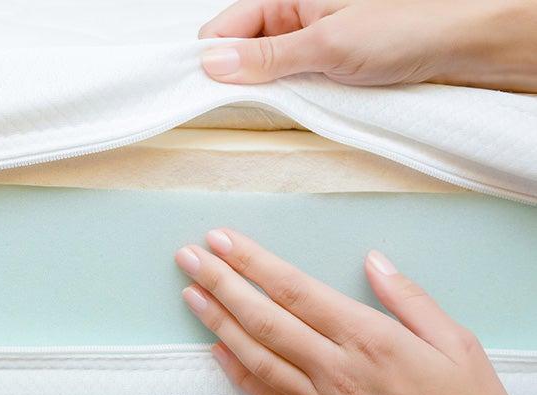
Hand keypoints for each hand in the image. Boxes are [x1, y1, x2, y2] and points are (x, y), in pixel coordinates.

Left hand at [175, 229, 536, 394]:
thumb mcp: (458, 344)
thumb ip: (409, 299)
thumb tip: (375, 263)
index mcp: (369, 339)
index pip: (294, 289)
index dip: (252, 262)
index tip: (223, 241)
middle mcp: (336, 370)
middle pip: (263, 317)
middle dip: (220, 283)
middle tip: (189, 259)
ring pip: (255, 356)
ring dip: (217, 322)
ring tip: (192, 295)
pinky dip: (237, 372)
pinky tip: (217, 351)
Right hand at [198, 0, 536, 92]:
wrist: (463, 46)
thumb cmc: (406, 28)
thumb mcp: (326, 45)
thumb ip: (267, 57)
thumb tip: (214, 63)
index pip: (228, 25)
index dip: (211, 56)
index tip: (202, 87)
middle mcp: (295, 15)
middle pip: (241, 47)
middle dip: (235, 75)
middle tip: (236, 102)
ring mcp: (309, 41)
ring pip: (263, 68)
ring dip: (262, 90)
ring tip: (270, 104)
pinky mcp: (325, 64)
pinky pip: (289, 81)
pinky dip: (285, 97)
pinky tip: (290, 107)